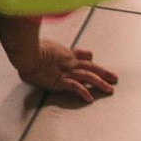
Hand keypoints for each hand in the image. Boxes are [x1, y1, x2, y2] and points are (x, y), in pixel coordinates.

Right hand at [0, 19, 116, 103]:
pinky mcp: (59, 80)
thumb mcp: (40, 43)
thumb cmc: (28, 47)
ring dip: (100, 83)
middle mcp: (68, 62)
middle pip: (90, 67)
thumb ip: (45, 45)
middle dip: (104, 73)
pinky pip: (75, 87)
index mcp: (64, 53)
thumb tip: (36, 41)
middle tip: (114, 78)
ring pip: (88, 77)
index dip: (88, 58)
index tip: (92, 59)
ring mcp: (65, 71)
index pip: (80, 56)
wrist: (25, 53)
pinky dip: (83, 92)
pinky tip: (89, 99)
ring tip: (110, 90)